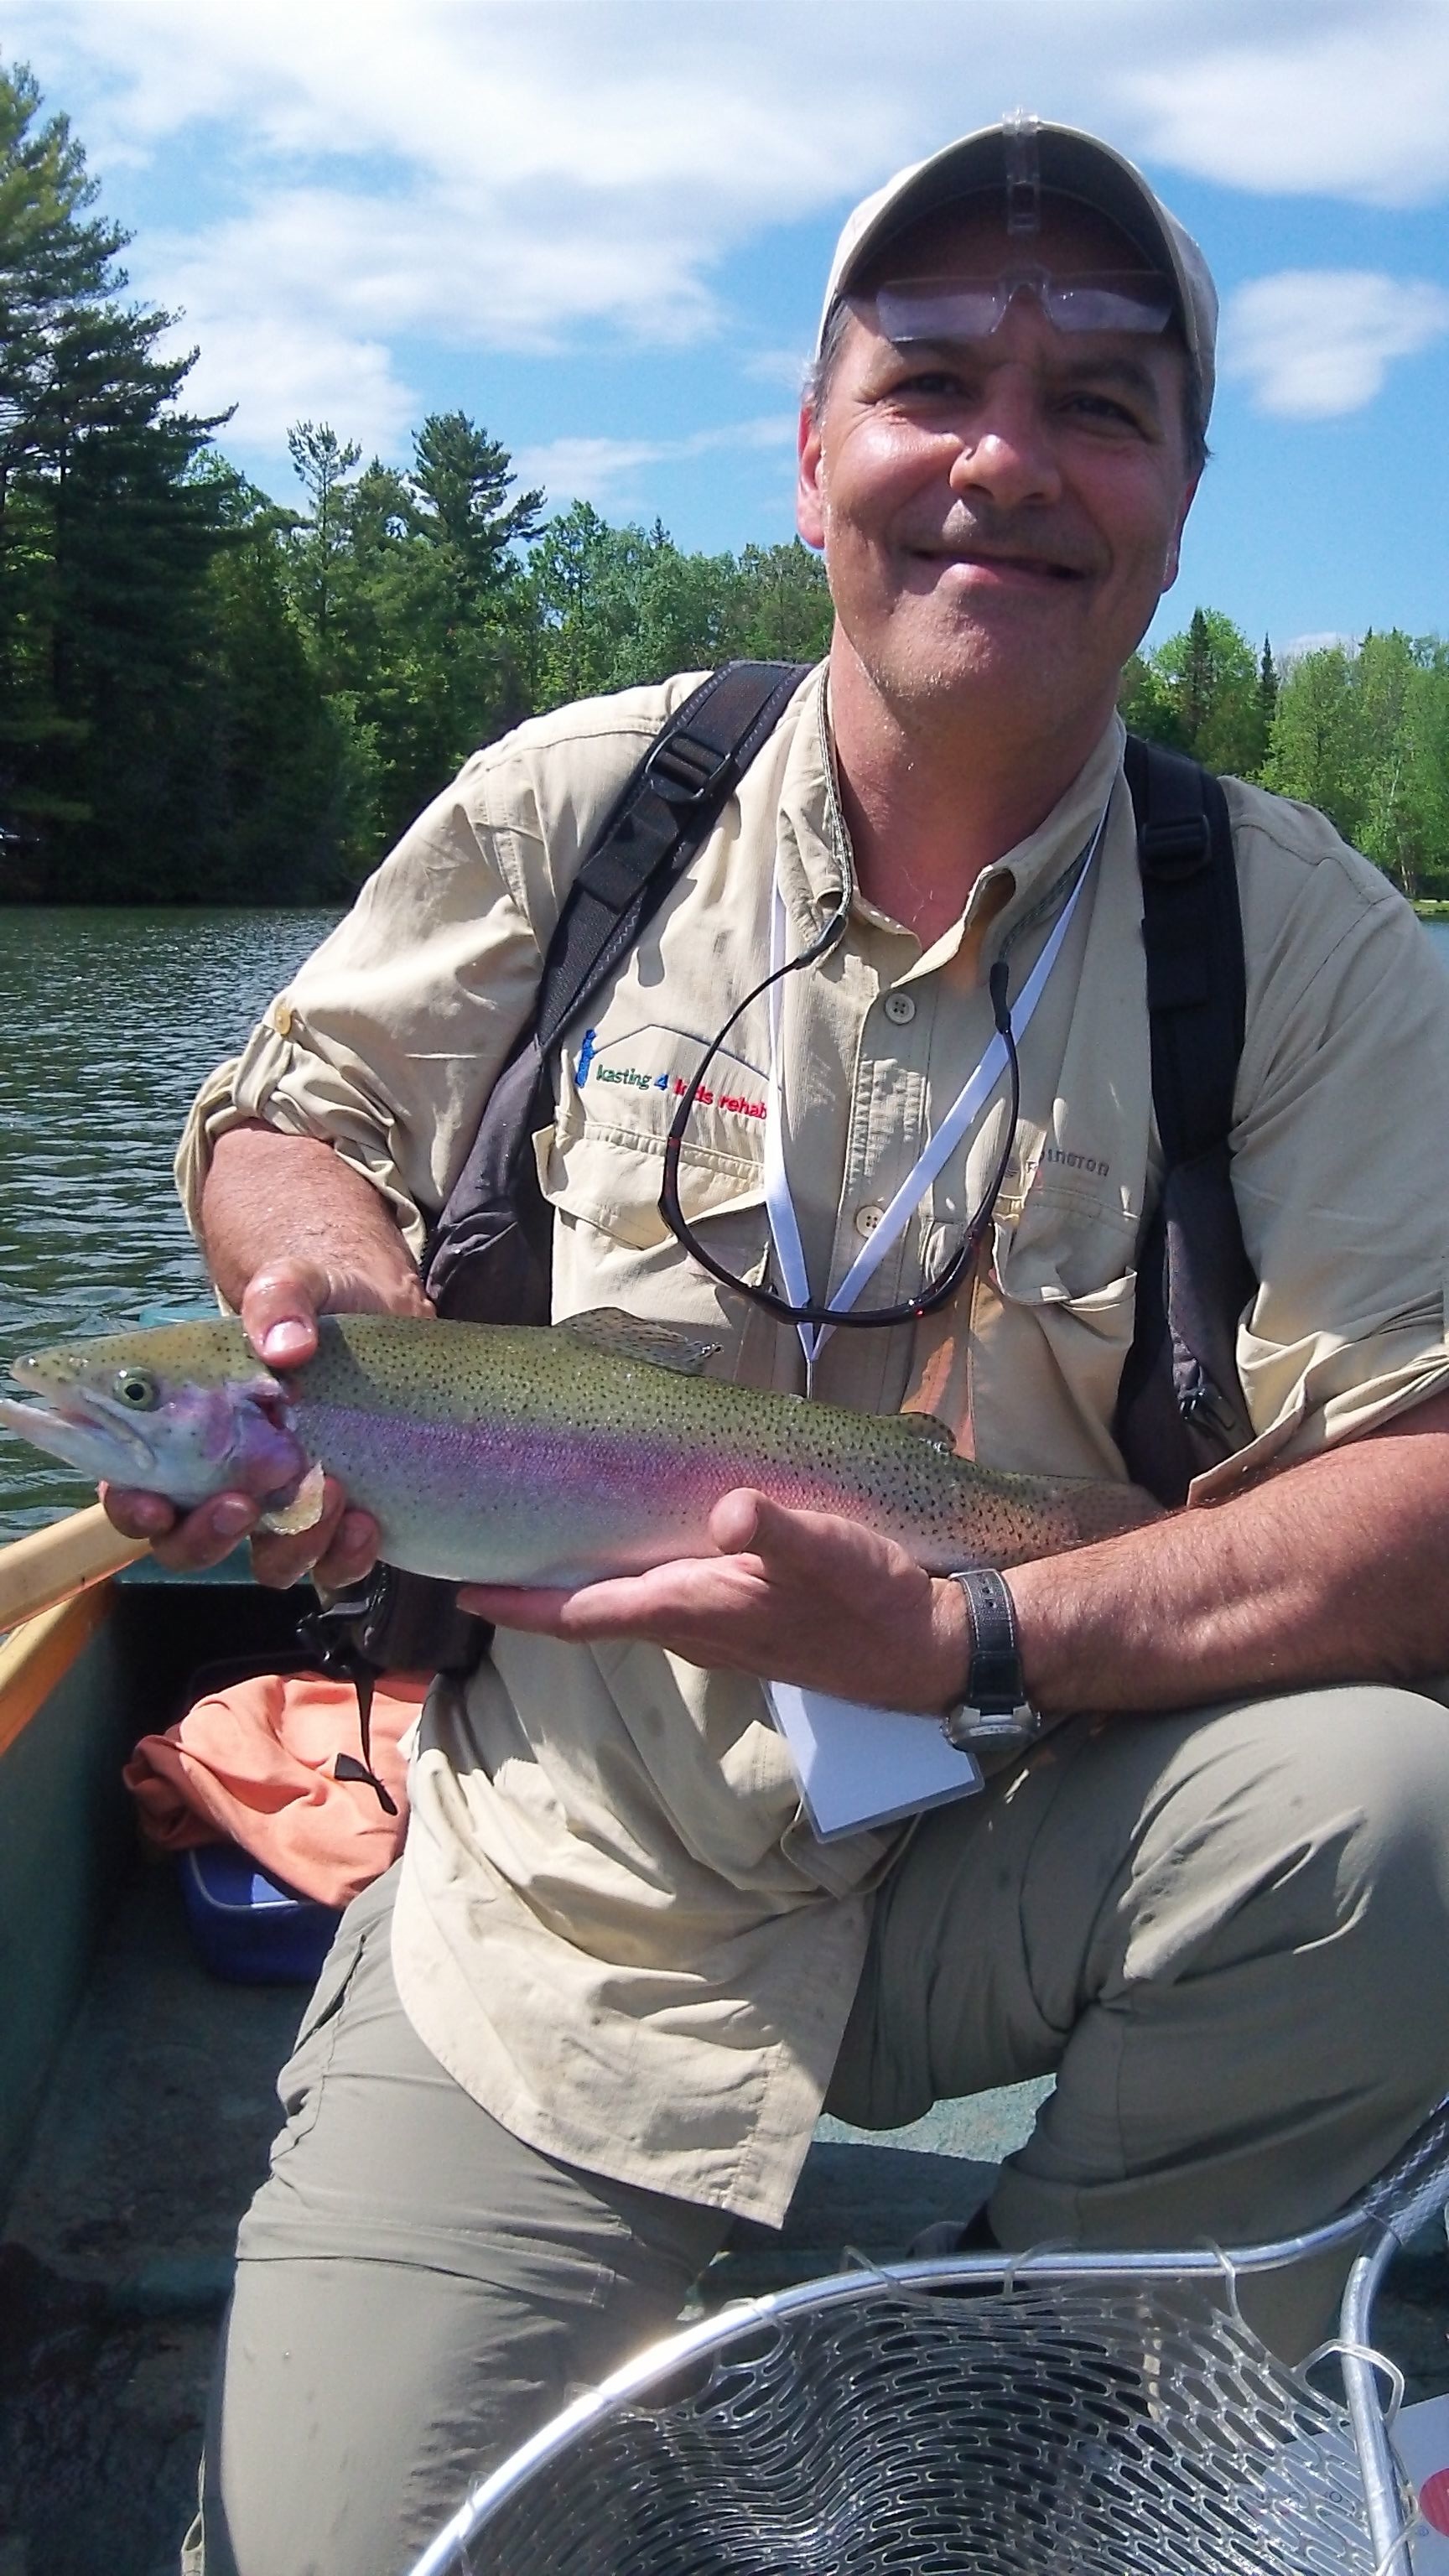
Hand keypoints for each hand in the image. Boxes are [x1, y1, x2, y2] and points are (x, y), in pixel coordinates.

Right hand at [101, 1254, 429, 1588]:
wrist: (382, 1310)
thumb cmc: (315, 1299)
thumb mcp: (293, 1281)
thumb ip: (278, 1299)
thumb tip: (285, 1347)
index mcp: (183, 1431)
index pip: (132, 1488)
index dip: (132, 1508)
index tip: (154, 1504)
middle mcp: (225, 1480)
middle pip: (187, 1545)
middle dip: (207, 1536)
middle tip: (240, 1502)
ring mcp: (284, 1505)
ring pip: (266, 1563)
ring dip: (289, 1546)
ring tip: (328, 1491)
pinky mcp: (340, 1517)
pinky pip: (334, 1565)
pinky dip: (346, 1555)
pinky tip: (366, 1522)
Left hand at [457, 1489, 971, 1712]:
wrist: (931, 1650)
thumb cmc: (877, 1599)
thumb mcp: (831, 1549)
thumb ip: (775, 1529)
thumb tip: (724, 1511)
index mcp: (697, 1607)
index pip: (587, 1612)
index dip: (523, 1604)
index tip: (463, 1593)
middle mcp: (694, 1627)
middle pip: (592, 1612)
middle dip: (534, 1593)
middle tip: (481, 1558)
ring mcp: (717, 1630)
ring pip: (626, 1608)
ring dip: (578, 1588)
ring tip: (538, 1549)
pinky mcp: (743, 1621)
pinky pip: (662, 1602)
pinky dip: (628, 1581)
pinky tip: (632, 1548)